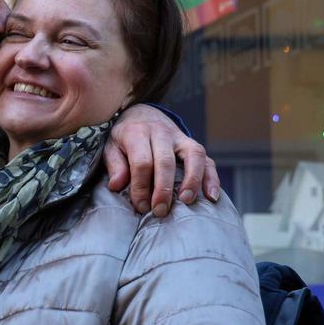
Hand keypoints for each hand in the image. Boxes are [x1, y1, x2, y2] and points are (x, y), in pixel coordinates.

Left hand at [105, 105, 219, 215]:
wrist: (141, 114)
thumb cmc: (125, 138)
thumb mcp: (111, 147)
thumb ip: (115, 165)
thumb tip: (117, 186)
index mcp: (137, 133)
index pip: (141, 162)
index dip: (141, 187)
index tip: (141, 207)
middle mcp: (161, 132)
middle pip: (165, 161)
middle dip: (164, 189)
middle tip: (160, 211)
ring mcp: (180, 137)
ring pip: (193, 155)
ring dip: (192, 180)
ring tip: (187, 201)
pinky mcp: (193, 145)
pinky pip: (207, 159)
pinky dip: (212, 178)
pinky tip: (211, 196)